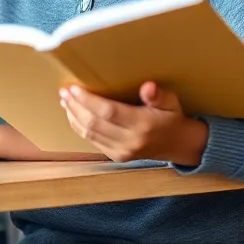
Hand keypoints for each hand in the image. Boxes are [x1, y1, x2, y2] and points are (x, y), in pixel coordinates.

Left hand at [62, 82, 208, 165]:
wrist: (178, 144)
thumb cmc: (171, 117)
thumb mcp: (171, 102)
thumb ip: (158, 95)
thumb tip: (148, 87)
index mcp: (143, 125)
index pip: (108, 112)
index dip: (88, 100)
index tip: (74, 88)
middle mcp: (130, 141)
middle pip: (94, 124)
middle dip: (76, 107)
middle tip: (64, 91)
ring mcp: (122, 152)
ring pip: (89, 134)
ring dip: (74, 116)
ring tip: (65, 100)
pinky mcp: (116, 157)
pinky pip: (92, 141)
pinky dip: (80, 127)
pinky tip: (73, 114)